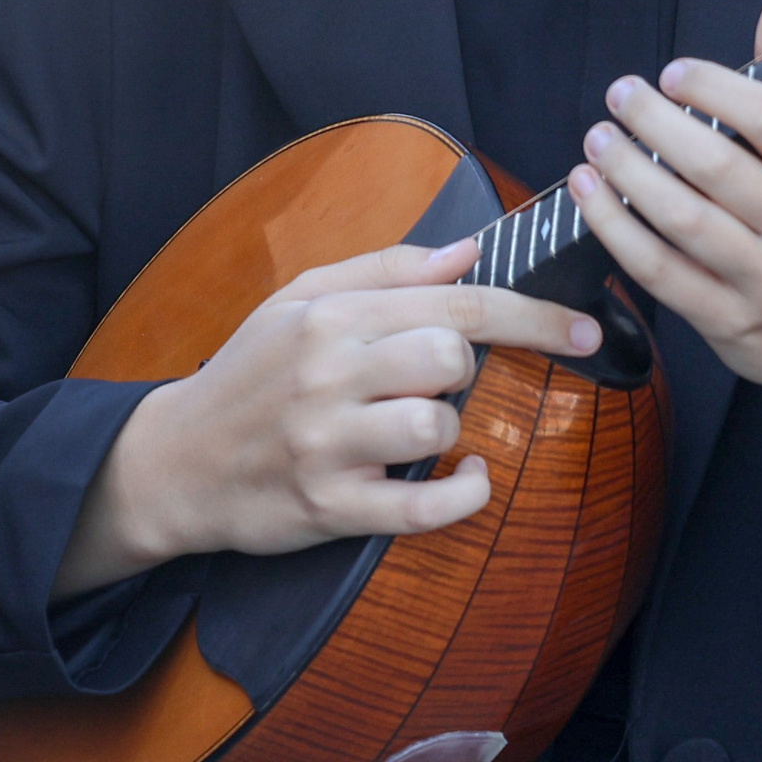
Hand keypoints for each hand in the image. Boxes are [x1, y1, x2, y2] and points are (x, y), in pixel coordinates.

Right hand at [52, 239, 602, 600]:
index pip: (458, 302)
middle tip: (431, 382)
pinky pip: (424, 509)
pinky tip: (466, 480)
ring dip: (448, 431)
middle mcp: (328, 375)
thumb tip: (469, 251)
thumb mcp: (300, 298)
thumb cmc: (250, 373)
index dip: (536, 315)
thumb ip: (388, 269)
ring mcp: (328, 446)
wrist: (175, 461)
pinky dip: (463, 496)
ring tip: (414, 430)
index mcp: (331, 316)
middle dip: (463, 370)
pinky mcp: (330, 509)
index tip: (587, 327)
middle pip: (451, 358)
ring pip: (437, 428)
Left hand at [570, 0, 761, 490]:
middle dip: (657, 124)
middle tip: (621, 95)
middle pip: (719, 168)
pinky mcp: (728, 323)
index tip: (675, 73)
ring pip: (683, 221)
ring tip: (597, 140)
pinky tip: (591, 195)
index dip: (717, 89)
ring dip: (628, 174)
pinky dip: (616, 230)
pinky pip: (661, 272)